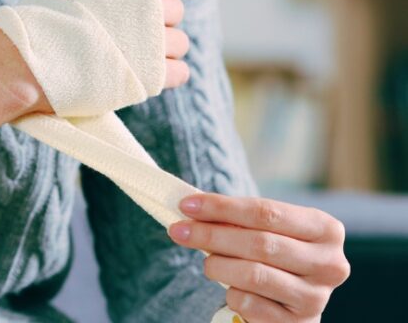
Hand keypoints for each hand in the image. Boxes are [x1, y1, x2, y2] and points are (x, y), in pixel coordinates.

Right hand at [29, 0, 199, 89]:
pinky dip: (173, 74)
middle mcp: (148, 7)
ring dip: (166, 50)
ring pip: (181, 44)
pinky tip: (156, 76)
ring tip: (140, 59)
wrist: (29, 63)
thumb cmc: (36, 23)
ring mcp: (153, 43)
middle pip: (176, 10)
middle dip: (162, 20)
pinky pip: (181, 73)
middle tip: (139, 34)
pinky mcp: (152, 76)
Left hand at [168, 194, 349, 322]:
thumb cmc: (276, 253)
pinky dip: (231, 293)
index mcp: (325, 229)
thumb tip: (192, 207)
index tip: (187, 204)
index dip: (222, 207)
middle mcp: (329, 263)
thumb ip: (239, 219)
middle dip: (211, 234)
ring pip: (253, 275)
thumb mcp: (267, 230)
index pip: (266, 211)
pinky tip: (230, 287)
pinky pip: (250, 304)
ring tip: (206, 261)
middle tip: (178, 230)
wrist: (294, 297)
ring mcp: (316, 297)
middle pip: (259, 243)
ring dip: (217, 264)